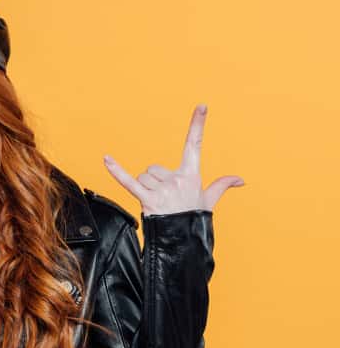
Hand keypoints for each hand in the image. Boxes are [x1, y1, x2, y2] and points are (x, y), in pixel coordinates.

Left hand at [102, 103, 244, 215]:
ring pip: (142, 178)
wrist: (184, 241)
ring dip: (144, 190)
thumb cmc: (193, 218)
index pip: (195, 145)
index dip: (198, 125)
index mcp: (191, 175)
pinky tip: (106, 159)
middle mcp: (178, 179)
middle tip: (163, 199)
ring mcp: (163, 190)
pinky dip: (116, 171)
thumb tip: (240, 180)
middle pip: (153, 169)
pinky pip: (128, 182)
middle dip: (154, 182)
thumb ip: (221, 186)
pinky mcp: (148, 200)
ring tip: (156, 205)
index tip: (202, 106)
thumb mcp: (208, 200)